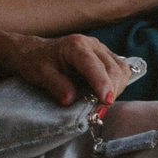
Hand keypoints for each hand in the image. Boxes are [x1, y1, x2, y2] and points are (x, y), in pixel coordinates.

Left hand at [0, 32, 132, 108]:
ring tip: (102, 104)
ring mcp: (102, 49)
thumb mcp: (40, 74)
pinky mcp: (106, 55)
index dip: (102, 83)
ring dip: (117, 88)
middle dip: (111, 90)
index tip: (106, 101)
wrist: (35, 51)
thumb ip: (56, 85)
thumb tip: (70, 101)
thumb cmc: (36, 61)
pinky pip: (120, 69)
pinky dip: (117, 84)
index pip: (94, 65)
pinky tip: (105, 94)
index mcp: (76, 46)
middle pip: (113, 68)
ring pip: (121, 69)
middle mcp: (93, 45)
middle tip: (100, 112)